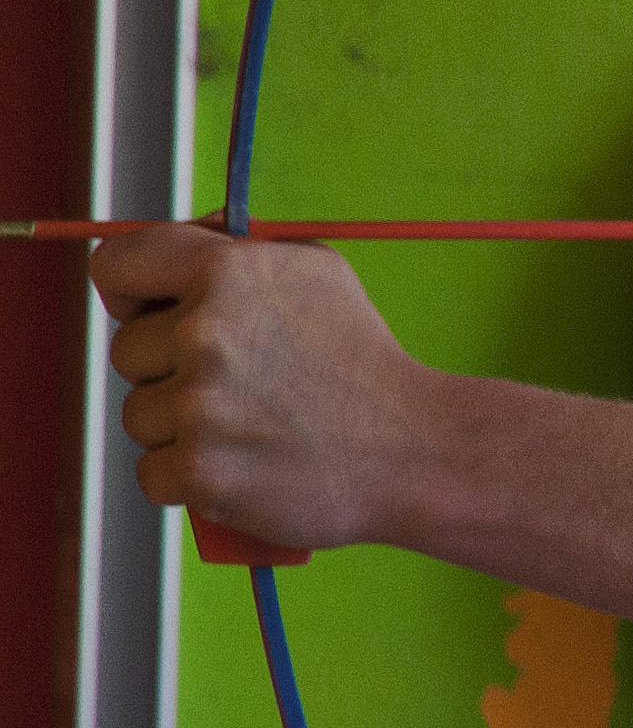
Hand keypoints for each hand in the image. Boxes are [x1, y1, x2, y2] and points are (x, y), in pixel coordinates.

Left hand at [87, 227, 446, 554]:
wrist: (420, 452)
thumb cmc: (365, 363)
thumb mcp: (318, 275)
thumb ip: (238, 253)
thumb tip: (175, 248)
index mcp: (228, 272)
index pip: (116, 266)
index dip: (130, 293)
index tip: (153, 315)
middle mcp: (206, 332)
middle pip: (128, 353)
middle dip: (169, 370)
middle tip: (239, 387)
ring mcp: (198, 406)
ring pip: (139, 416)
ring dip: (180, 427)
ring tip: (251, 430)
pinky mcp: (200, 471)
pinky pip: (152, 473)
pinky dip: (190, 479)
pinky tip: (244, 468)